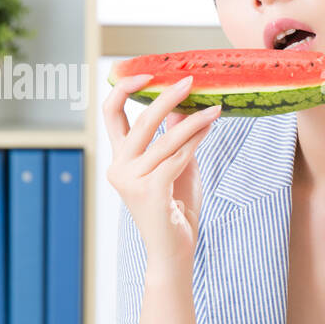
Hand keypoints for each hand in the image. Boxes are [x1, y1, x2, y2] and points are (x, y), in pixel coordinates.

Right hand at [103, 74, 221, 270]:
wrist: (175, 250)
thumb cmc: (175, 208)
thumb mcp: (175, 165)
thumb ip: (173, 138)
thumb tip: (179, 105)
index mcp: (119, 159)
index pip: (110, 115)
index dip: (123, 89)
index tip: (147, 73)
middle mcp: (118, 168)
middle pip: (139, 121)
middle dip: (165, 97)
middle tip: (190, 81)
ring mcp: (131, 181)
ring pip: (165, 140)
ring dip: (193, 120)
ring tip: (214, 108)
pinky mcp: (151, 192)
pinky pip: (177, 157)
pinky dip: (196, 140)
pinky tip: (210, 128)